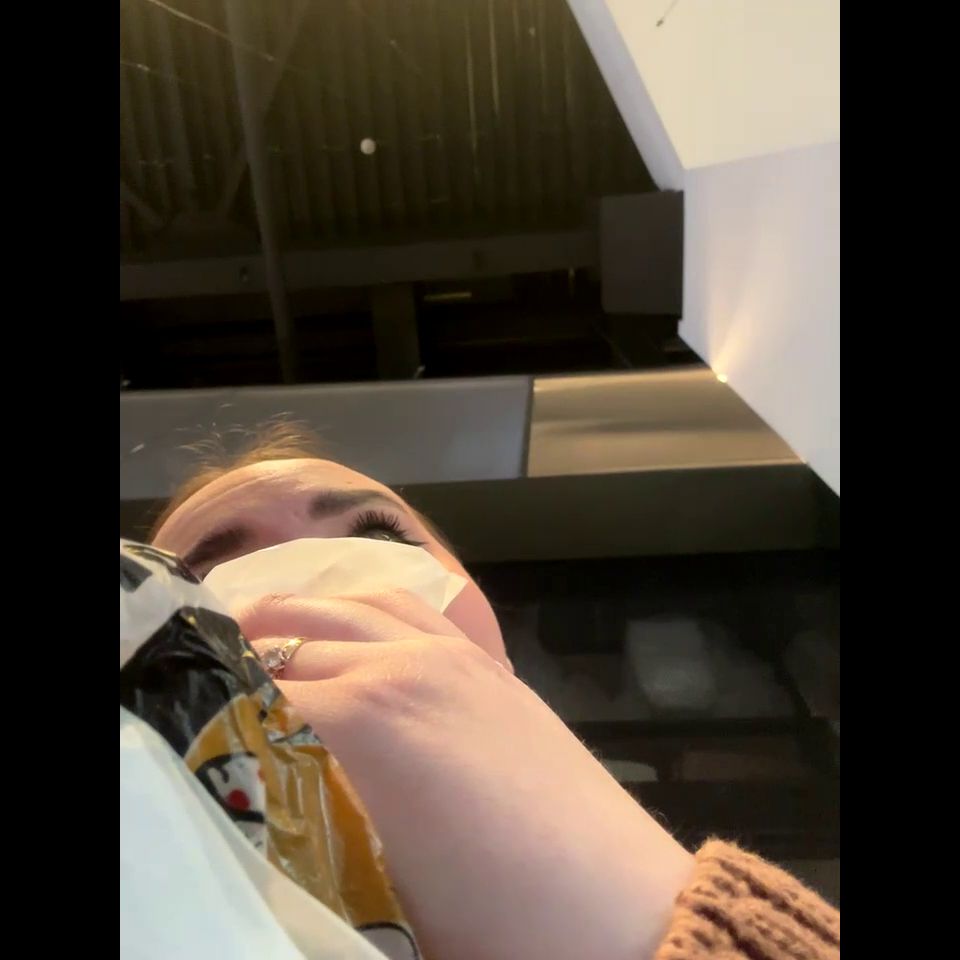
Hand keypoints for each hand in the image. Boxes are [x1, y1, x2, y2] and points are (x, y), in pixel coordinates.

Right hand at [240, 591, 692, 959]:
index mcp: (368, 715)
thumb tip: (268, 794)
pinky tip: (353, 620)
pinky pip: (415, 610)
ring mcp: (453, 655)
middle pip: (300, 642)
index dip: (221, 714)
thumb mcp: (376, 880)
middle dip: (246, 658)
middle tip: (210, 680)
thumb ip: (310, 818)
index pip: (261, 697)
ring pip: (355, 606)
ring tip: (258, 624)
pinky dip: (367, 605)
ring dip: (301, 613)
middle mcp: (405, 663)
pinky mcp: (488, 664)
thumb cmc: (492, 915)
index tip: (202, 732)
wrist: (612, 911)